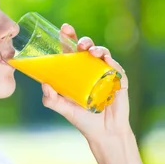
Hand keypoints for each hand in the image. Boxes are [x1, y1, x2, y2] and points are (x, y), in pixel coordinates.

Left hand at [41, 22, 131, 142]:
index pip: (72, 51)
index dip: (69, 39)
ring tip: (91, 52)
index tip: (64, 29)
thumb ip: (51, 100)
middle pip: (88, 49)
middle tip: (79, 44)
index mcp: (78, 73)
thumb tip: (44, 85)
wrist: (104, 134)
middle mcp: (93, 70)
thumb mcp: (65, 110)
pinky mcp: (120, 82)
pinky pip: (117, 69)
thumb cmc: (84, 120)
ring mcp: (107, 75)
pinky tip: (107, 61)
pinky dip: (112, 63)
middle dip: (84, 41)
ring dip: (98, 49)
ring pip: (104, 55)